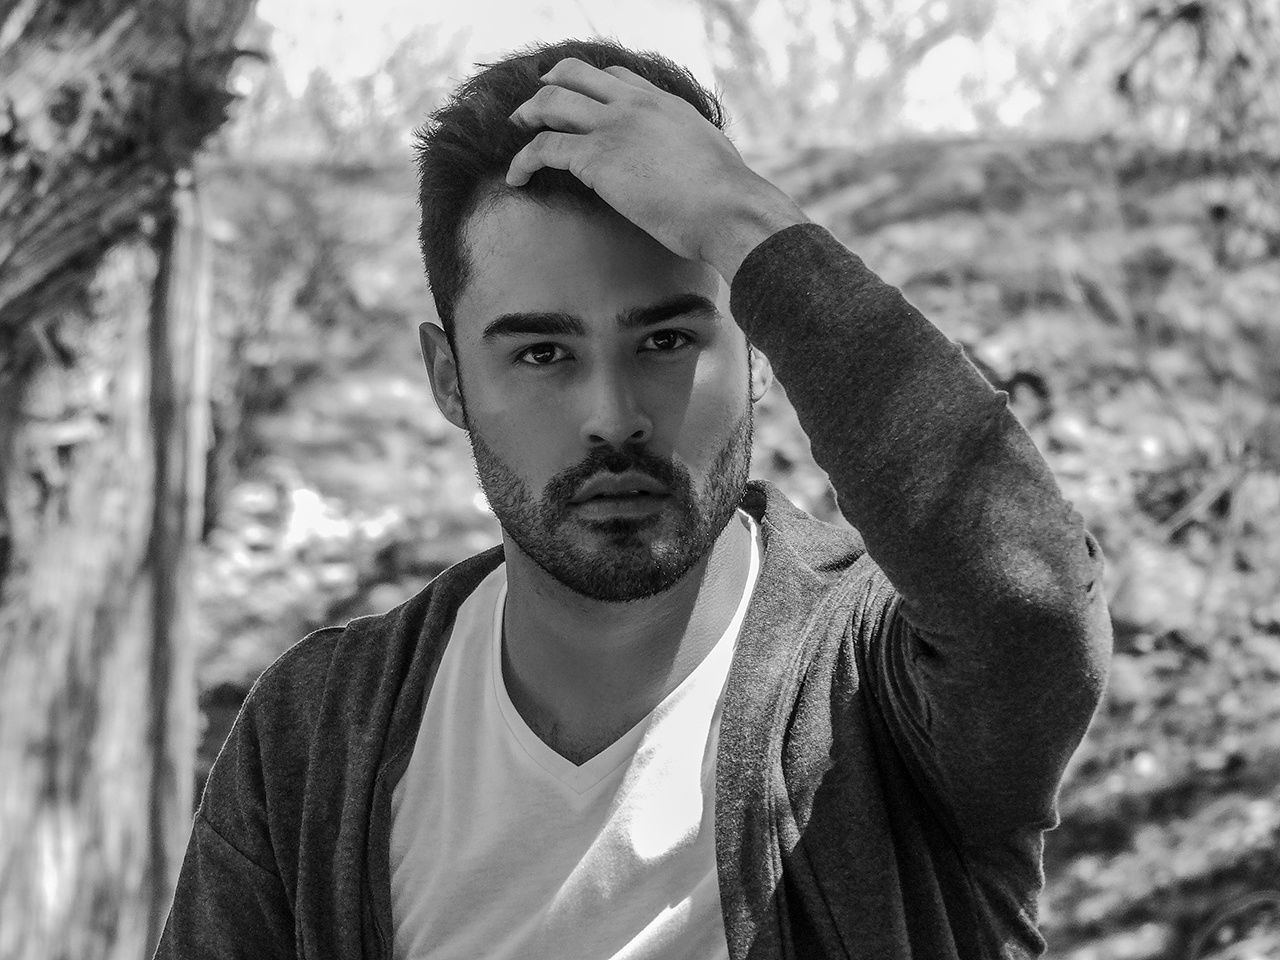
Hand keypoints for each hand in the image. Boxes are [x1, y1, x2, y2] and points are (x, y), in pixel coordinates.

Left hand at [506, 57, 805, 282]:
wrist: (730, 209)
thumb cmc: (730, 200)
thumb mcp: (710, 158)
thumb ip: (689, 152)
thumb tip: (690, 172)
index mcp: (664, 103)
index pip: (617, 76)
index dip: (590, 84)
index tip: (577, 100)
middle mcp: (635, 104)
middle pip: (575, 74)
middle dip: (549, 84)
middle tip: (534, 105)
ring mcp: (613, 126)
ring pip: (550, 102)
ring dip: (526, 114)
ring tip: (516, 131)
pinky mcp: (595, 157)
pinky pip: (543, 148)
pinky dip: (522, 160)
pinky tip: (516, 177)